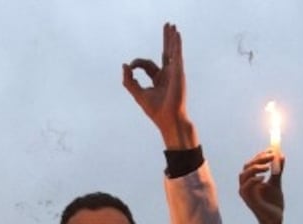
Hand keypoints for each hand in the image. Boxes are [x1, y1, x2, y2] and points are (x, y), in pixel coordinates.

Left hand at [122, 23, 196, 149]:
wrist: (168, 119)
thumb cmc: (155, 110)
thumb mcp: (137, 94)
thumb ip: (129, 80)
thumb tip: (124, 65)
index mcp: (158, 80)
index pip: (146, 64)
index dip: (136, 63)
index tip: (130, 67)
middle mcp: (167, 74)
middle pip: (166, 52)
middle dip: (165, 39)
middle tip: (167, 26)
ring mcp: (174, 72)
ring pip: (172, 51)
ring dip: (171, 38)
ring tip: (172, 26)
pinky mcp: (178, 72)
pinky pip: (177, 54)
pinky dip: (177, 44)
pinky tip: (177, 34)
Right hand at [238, 150, 283, 223]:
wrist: (276, 219)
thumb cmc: (274, 203)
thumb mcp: (277, 183)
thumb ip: (278, 170)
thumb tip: (281, 155)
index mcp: (251, 180)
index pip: (252, 163)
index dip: (260, 155)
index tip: (272, 150)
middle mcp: (246, 185)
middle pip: (247, 166)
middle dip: (259, 158)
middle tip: (273, 155)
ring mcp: (246, 193)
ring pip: (244, 175)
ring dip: (255, 167)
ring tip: (268, 166)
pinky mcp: (249, 201)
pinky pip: (246, 188)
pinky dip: (254, 180)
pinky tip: (264, 178)